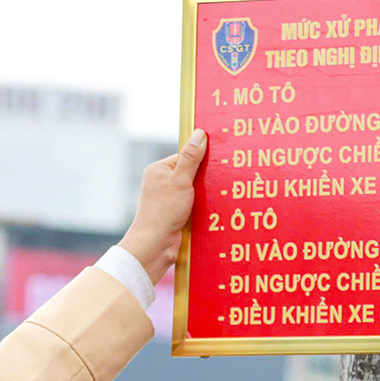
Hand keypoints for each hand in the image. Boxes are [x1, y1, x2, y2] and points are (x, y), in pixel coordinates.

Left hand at [119, 128, 206, 283]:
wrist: (155, 246)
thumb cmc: (163, 212)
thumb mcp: (180, 181)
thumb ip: (191, 158)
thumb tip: (200, 134)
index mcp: (158, 170)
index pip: (185, 156)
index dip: (202, 158)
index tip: (219, 159)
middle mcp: (162, 183)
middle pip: (191, 173)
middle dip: (205, 178)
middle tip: (223, 177)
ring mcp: (169, 199)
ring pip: (195, 191)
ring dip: (206, 194)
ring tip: (221, 193)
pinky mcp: (176, 214)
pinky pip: (194, 205)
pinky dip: (204, 206)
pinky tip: (216, 208)